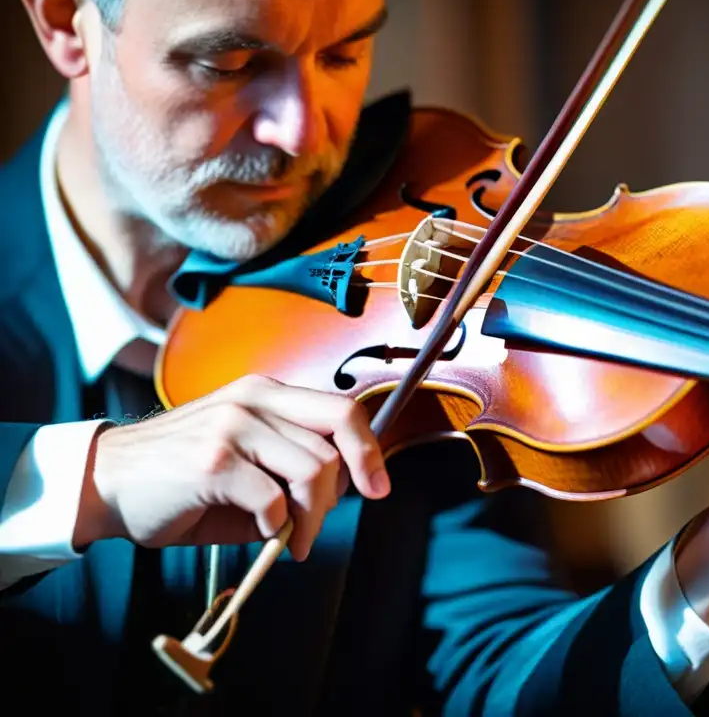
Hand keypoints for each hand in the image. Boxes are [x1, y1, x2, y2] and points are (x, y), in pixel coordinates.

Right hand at [73, 374, 388, 560]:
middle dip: (342, 491)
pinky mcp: (214, 462)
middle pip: (337, 437)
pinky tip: (262, 535)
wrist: (107, 482)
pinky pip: (275, 500)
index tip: (378, 486)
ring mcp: (233, 427)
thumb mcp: (244, 457)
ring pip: (313, 471)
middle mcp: (253, 399)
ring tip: (291, 539)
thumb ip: (290, 464)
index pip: (341, 408)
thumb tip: (340, 492)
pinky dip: (277, 527)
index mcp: (265, 392)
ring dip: (311, 518)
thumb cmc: (179, 475)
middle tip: (320, 525)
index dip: (370, 449)